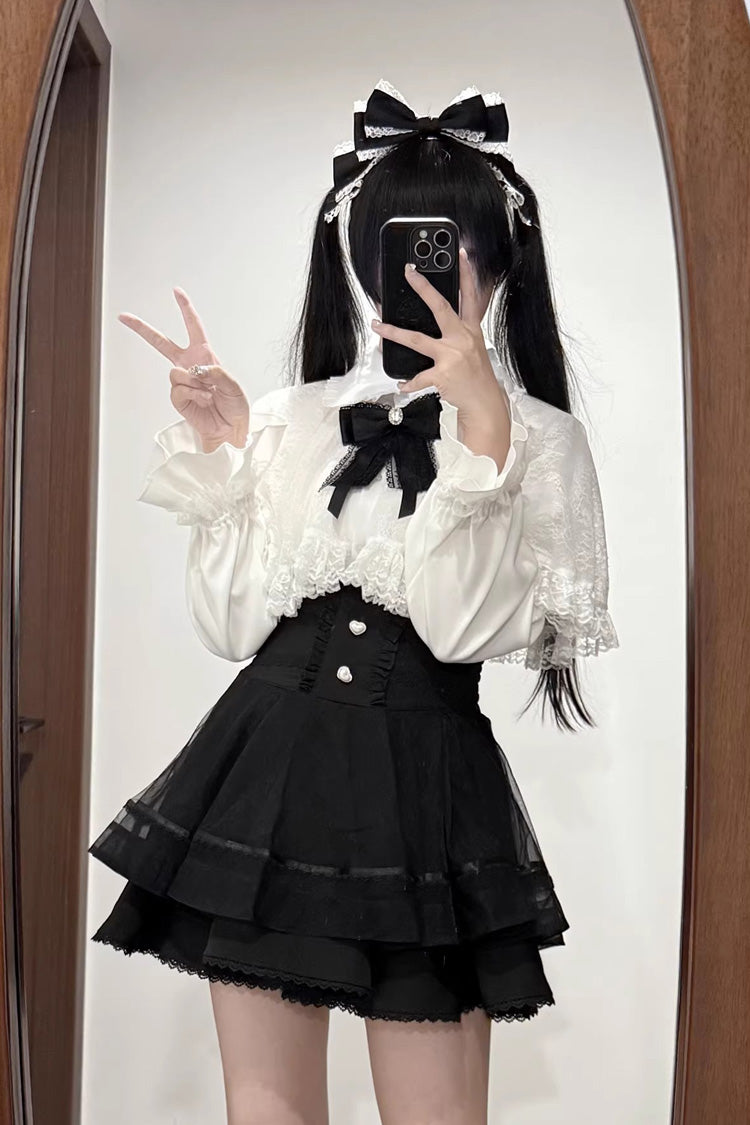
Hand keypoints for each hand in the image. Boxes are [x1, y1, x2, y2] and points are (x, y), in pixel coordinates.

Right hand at [119, 287, 248, 451]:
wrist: (230, 430)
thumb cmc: (235, 407)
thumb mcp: (233, 385)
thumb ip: (217, 372)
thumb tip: (198, 368)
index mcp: (204, 355)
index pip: (193, 327)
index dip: (185, 309)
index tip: (176, 292)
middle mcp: (189, 365)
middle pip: (161, 342)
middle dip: (142, 329)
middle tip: (124, 317)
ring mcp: (182, 381)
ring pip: (176, 372)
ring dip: (194, 382)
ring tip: (208, 393)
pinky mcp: (178, 398)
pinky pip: (179, 389)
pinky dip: (193, 394)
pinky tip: (203, 400)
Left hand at [371, 247, 507, 424]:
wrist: (484, 403)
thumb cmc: (476, 375)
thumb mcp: (474, 347)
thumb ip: (459, 331)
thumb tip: (437, 321)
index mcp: (470, 330)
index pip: (470, 296)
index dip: (466, 273)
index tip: (460, 254)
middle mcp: (462, 339)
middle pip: (440, 307)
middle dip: (423, 287)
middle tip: (409, 272)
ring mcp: (451, 356)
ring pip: (416, 339)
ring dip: (392, 332)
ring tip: (377, 325)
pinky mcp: (442, 375)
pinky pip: (417, 377)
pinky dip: (407, 382)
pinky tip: (401, 384)